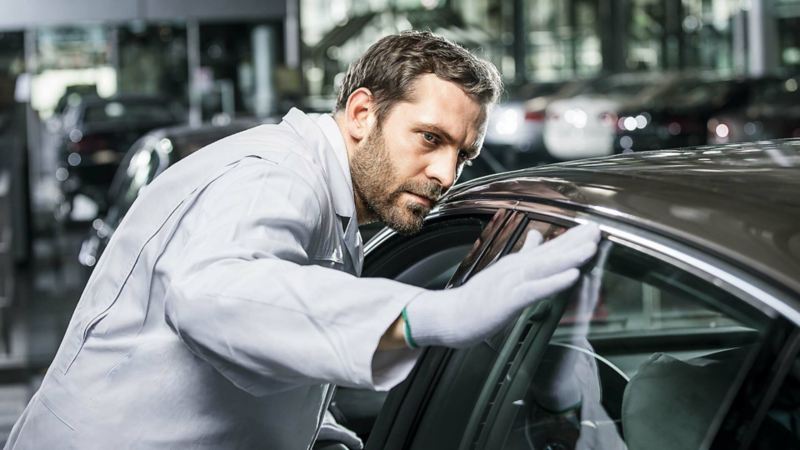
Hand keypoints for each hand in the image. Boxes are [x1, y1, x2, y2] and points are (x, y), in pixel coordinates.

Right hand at [403, 223, 600, 348]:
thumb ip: (521, 255)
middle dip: (576, 241)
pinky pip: (534, 290)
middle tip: (598, 229)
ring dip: (569, 257)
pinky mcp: (507, 301)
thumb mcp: (501, 272)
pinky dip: (554, 282)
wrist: (449, 317)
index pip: (548, 247)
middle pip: (550, 252)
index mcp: (516, 264)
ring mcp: (511, 283)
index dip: (572, 238)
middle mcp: (515, 269)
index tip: (593, 227)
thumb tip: (536, 237)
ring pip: (545, 267)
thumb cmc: (474, 299)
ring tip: (590, 248)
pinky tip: (571, 277)